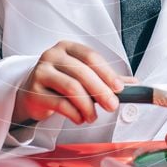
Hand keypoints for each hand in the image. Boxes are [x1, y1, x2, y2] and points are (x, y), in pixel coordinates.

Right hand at [13, 41, 128, 125]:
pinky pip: (59, 103)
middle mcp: (52, 55)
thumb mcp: (82, 75)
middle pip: (82, 72)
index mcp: (67, 47)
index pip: (90, 56)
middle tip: (112, 106)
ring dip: (88, 105)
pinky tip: (80, 118)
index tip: (119, 88)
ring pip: (71, 87)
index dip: (107, 72)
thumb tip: (134, 84)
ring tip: (93, 116)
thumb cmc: (60, 82)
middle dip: (101, 91)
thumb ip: (105, 78)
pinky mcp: (33, 91)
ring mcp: (41, 72)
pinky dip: (74, 113)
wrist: (32, 93)